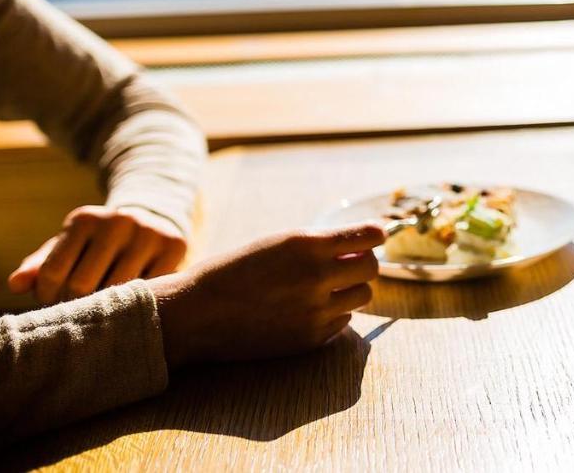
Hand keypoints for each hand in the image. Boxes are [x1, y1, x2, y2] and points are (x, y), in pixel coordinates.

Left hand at [8, 205, 186, 303]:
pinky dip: (138, 302)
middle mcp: (118, 221)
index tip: (55, 300)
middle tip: (79, 308)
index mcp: (85, 219)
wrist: (153, 221)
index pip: (52, 273)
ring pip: (117, 292)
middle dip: (75, 304)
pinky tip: (132, 303)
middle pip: (82, 286)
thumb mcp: (71, 247)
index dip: (48, 296)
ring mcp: (149, 233)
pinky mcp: (175, 247)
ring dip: (106, 309)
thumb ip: (41, 265)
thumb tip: (16, 284)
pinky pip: (149, 290)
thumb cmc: (99, 244)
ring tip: (103, 309)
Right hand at [148, 222, 384, 367]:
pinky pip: (342, 321)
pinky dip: (333, 314)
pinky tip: (307, 309)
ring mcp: (315, 311)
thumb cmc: (236, 270)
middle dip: (363, 264)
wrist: (198, 313)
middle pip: (371, 269)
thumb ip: (320, 245)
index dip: (374, 235)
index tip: (375, 236)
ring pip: (362, 296)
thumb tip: (362, 246)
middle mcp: (316, 277)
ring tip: (325, 287)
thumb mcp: (277, 243)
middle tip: (348, 264)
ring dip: (350, 289)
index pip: (367, 236)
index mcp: (306, 245)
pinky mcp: (310, 339)